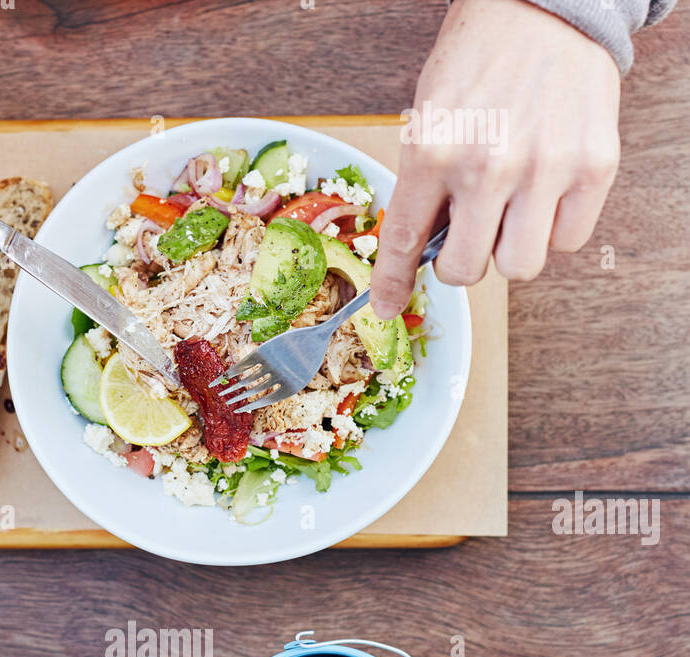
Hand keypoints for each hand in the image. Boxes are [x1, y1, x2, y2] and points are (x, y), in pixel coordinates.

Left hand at [370, 0, 620, 317]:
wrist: (546, 5)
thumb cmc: (482, 58)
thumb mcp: (430, 116)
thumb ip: (425, 185)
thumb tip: (420, 253)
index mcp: (434, 150)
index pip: (405, 241)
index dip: (393, 283)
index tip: (385, 305)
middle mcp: (488, 165)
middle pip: (467, 271)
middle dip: (462, 259)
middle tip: (470, 230)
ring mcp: (545, 168)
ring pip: (519, 267)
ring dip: (510, 248)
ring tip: (512, 208)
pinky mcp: (592, 166)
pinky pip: (568, 241)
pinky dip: (555, 229)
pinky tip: (547, 192)